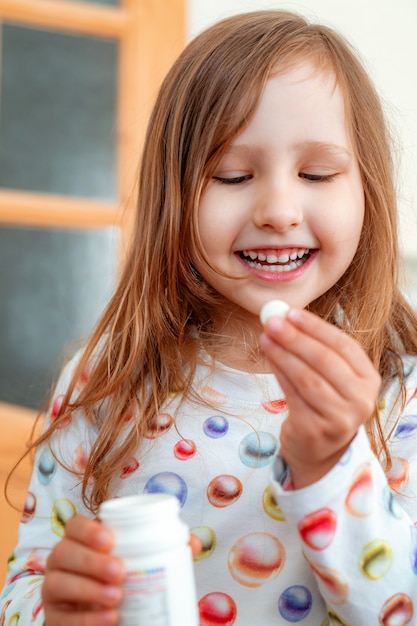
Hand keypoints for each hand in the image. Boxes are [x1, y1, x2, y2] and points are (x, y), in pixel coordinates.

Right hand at [42, 515, 123, 625]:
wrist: (100, 611)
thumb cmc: (115, 578)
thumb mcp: (122, 560)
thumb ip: (132, 549)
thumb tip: (168, 541)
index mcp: (75, 541)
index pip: (74, 526)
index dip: (88, 530)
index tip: (109, 540)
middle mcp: (58, 562)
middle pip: (63, 552)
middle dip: (91, 561)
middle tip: (119, 571)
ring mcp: (51, 590)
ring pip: (57, 584)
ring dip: (89, 589)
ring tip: (116, 596)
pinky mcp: (52, 617)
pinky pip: (62, 619)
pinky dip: (87, 619)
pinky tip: (110, 617)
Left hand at [260, 308, 380, 488]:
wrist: (319, 449)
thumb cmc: (323, 403)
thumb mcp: (331, 376)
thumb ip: (315, 348)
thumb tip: (283, 317)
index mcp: (368, 379)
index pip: (343, 345)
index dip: (316, 327)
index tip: (290, 313)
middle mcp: (360, 400)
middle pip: (324, 360)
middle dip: (295, 338)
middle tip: (272, 322)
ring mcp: (340, 418)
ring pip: (307, 377)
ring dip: (283, 354)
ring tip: (265, 338)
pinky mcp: (315, 430)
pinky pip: (292, 395)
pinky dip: (279, 372)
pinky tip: (268, 357)